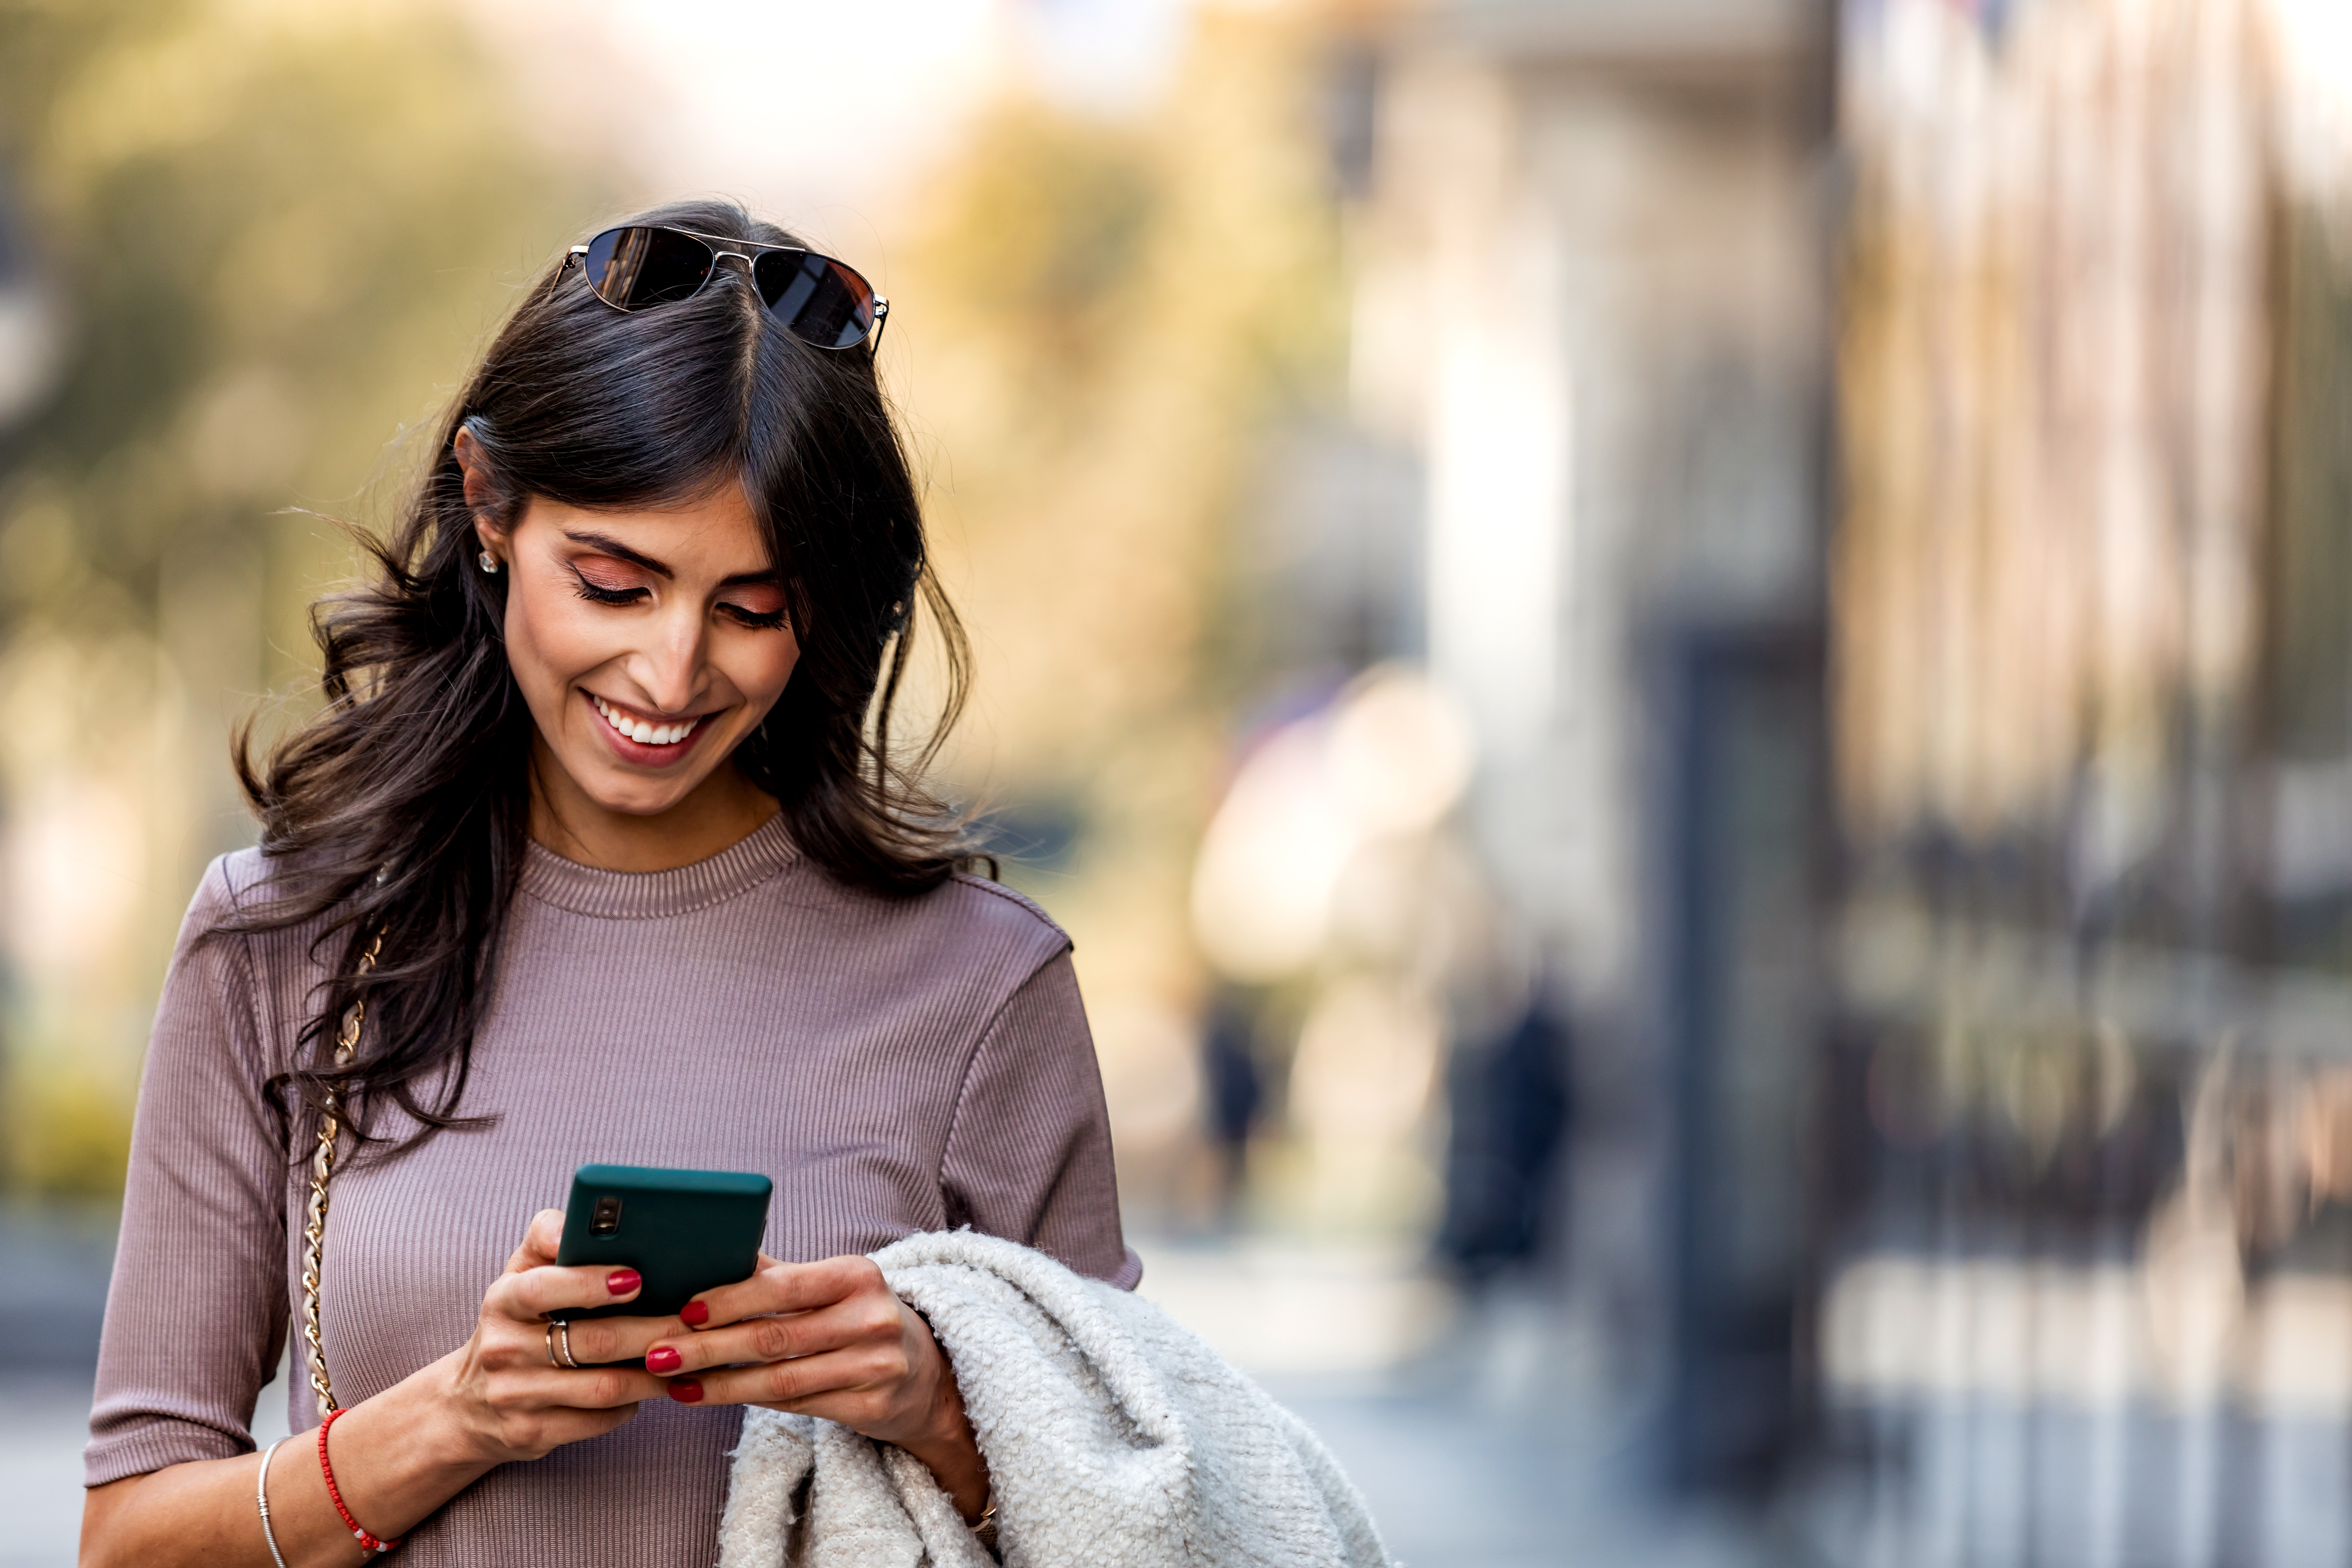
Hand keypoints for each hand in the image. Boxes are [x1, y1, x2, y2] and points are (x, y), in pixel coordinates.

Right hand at [426, 1208, 680, 1464]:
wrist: (467, 1404)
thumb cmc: (515, 1322)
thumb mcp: (520, 1274)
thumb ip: (547, 1236)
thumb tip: (580, 1220)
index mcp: (502, 1301)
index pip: (544, 1287)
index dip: (591, 1283)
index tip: (635, 1279)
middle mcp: (503, 1349)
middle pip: (593, 1341)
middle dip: (652, 1331)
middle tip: (692, 1322)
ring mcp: (516, 1396)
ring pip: (604, 1387)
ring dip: (653, 1373)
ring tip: (685, 1355)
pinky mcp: (532, 1433)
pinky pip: (597, 1420)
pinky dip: (632, 1404)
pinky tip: (650, 1388)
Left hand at [643, 1254, 989, 1518]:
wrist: (927, 1373)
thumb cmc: (860, 1318)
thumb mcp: (832, 1286)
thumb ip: (778, 1274)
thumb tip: (712, 1253)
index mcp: (858, 1276)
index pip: (784, 1287)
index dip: (731, 1299)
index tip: (684, 1309)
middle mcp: (871, 1319)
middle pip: (774, 1338)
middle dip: (708, 1347)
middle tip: (658, 1354)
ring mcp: (874, 1367)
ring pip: (780, 1380)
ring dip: (720, 1384)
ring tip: (675, 1383)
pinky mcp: (870, 1407)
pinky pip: (796, 1406)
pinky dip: (749, 1403)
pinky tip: (714, 1398)